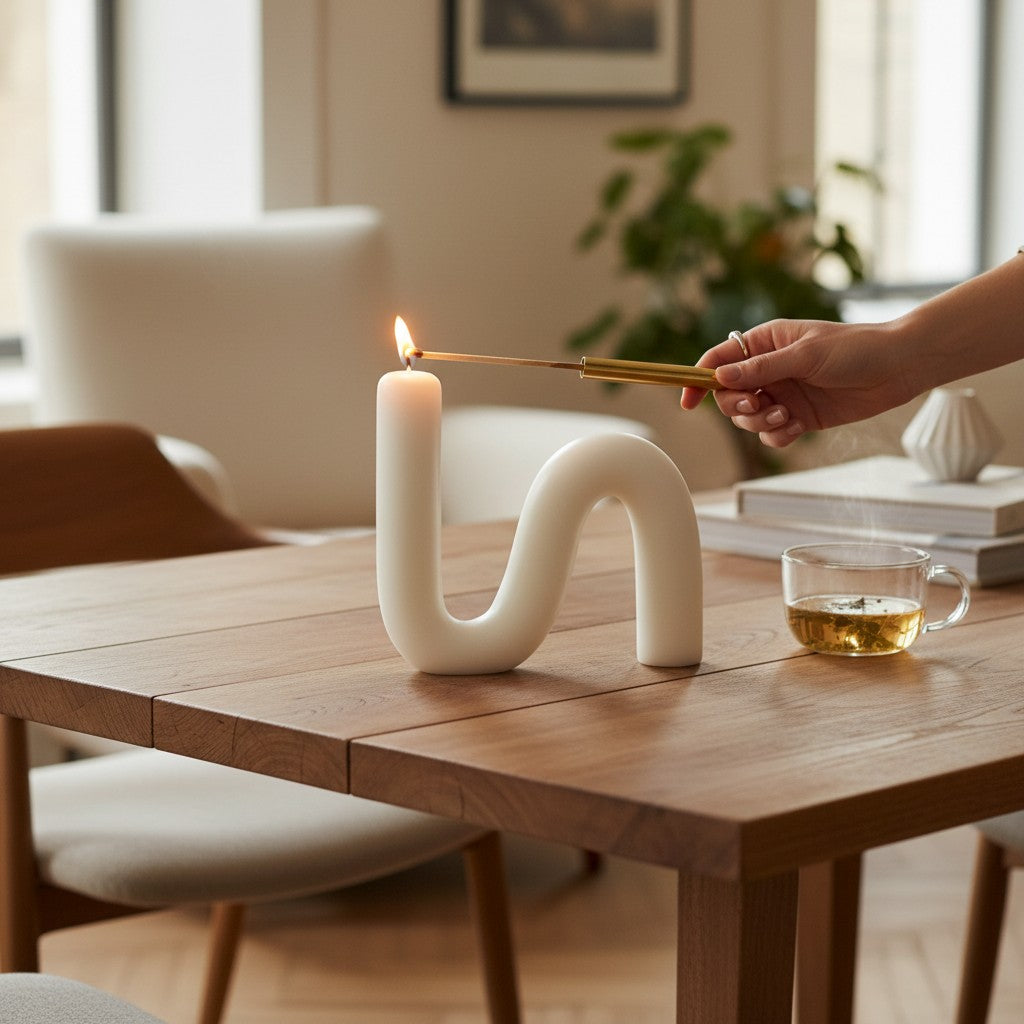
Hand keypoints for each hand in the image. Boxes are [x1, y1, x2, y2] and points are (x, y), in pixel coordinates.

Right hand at [680, 319, 913, 446]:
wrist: (898, 368)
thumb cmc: (856, 349)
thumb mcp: (805, 355)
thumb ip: (761, 369)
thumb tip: (719, 377)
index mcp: (765, 343)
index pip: (719, 361)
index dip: (699, 380)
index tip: (688, 401)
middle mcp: (769, 369)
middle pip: (728, 395)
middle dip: (737, 406)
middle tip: (756, 406)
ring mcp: (783, 393)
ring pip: (748, 417)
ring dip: (760, 422)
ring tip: (787, 416)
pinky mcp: (799, 416)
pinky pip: (772, 433)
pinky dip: (778, 435)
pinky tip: (796, 427)